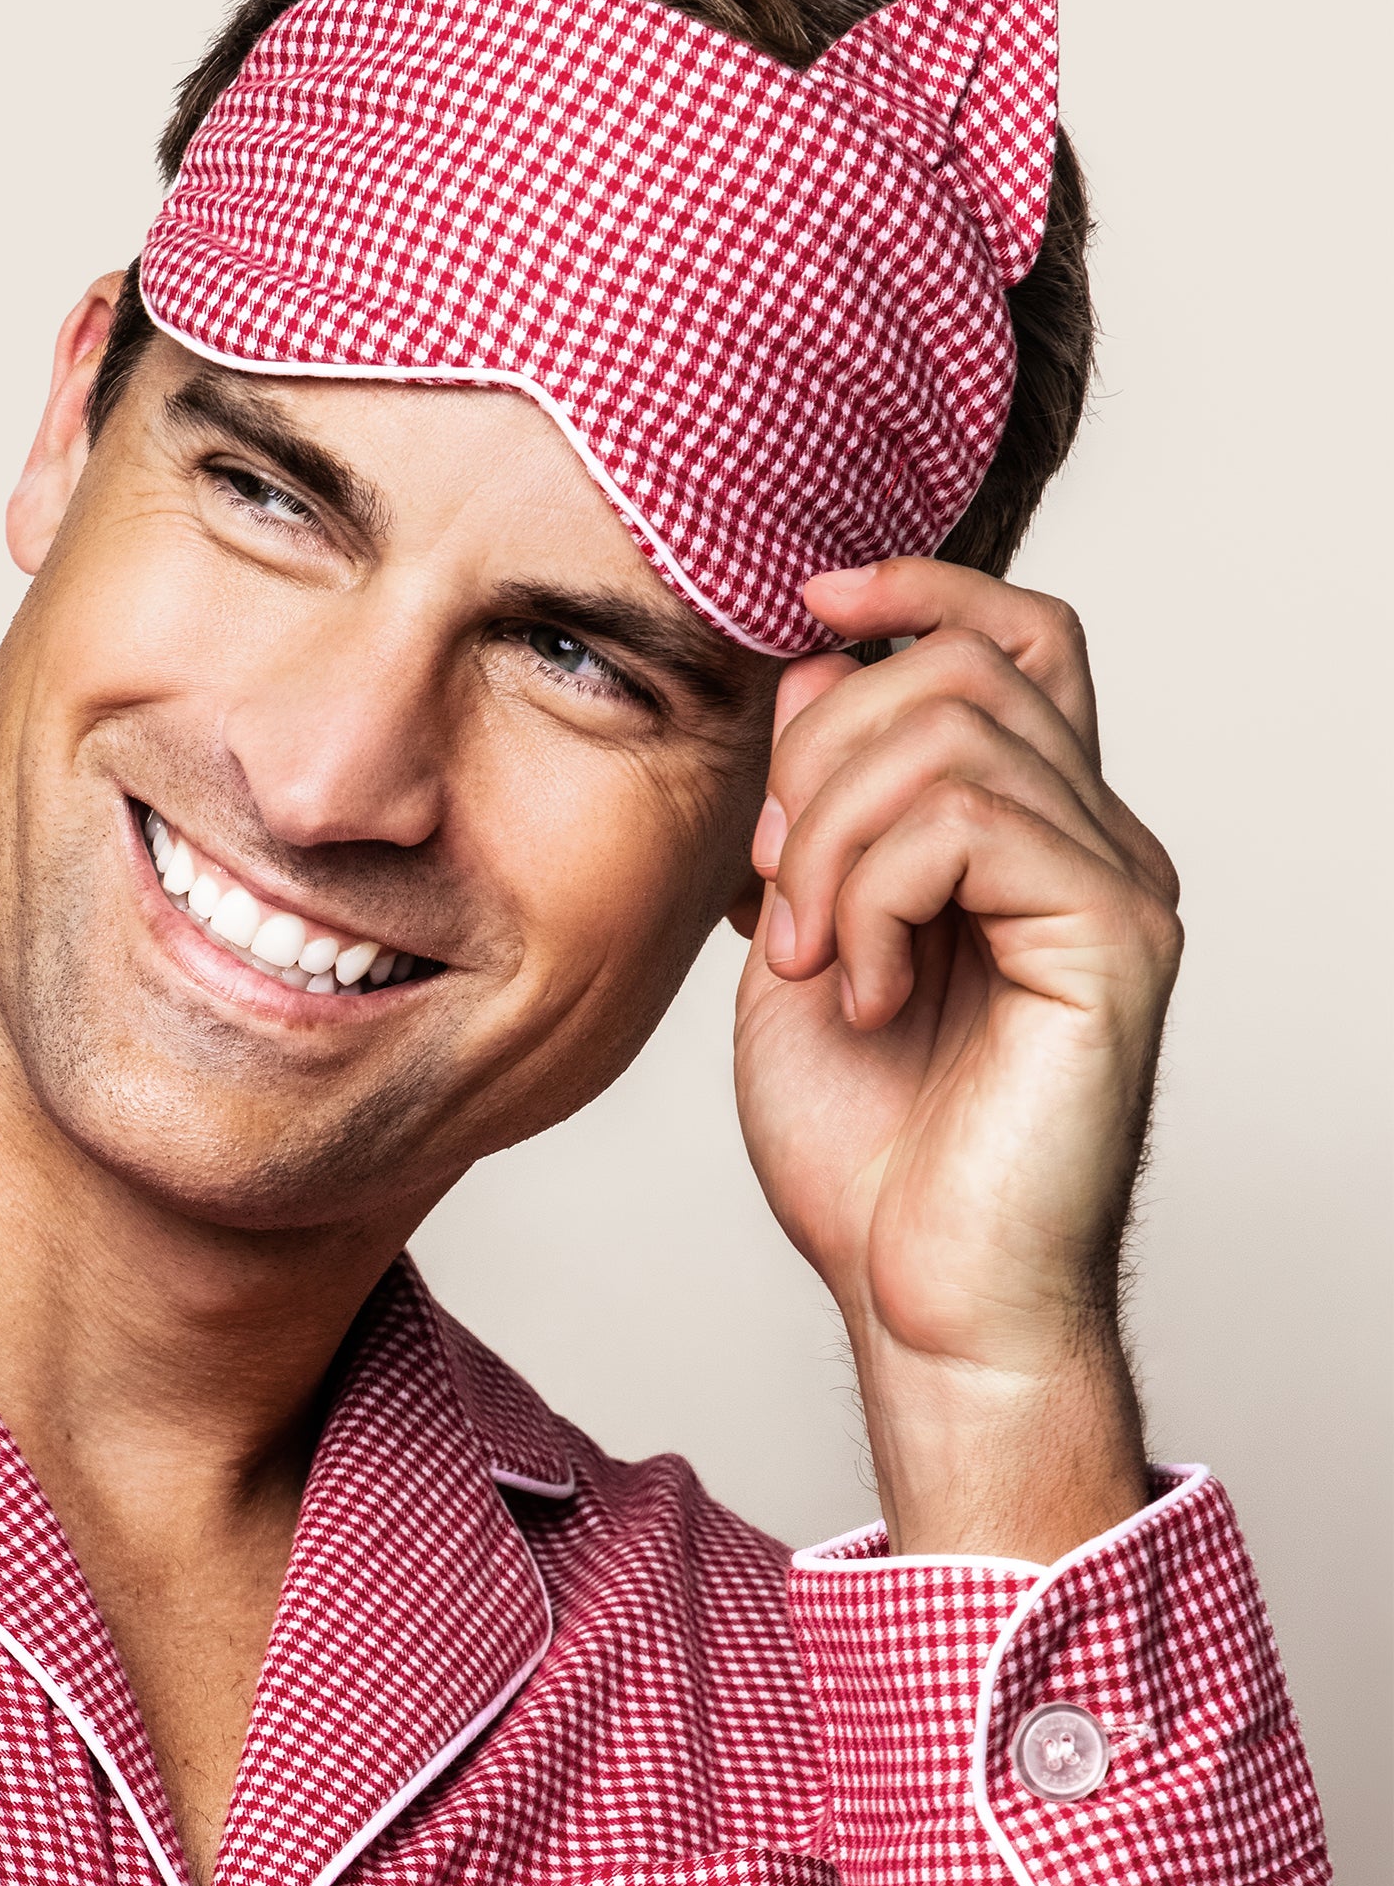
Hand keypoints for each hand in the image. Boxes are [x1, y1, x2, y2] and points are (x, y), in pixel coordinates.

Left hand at [731, 558, 1181, 1558]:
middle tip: (769, 900)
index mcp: (1029, 831)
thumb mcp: (803, 934)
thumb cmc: (866, 1144)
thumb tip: (820, 664)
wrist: (920, 1295)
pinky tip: (861, 992)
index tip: (810, 607)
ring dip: (830, 841)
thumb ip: (816, 808)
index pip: (1013, 637)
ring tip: (807, 958)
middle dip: (818, 761)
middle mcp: (1094, 840)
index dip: (919, 590)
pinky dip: (874, 895)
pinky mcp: (1114, 938)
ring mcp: (1116, 884)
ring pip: (956, 734)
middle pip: (959, 668)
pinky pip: (972, 822)